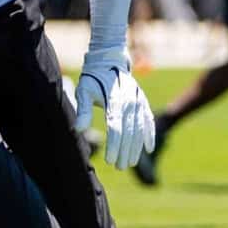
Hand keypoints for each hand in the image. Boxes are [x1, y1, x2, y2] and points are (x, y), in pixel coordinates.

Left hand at [74, 46, 154, 169]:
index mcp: (115, 99)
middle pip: (129, 131)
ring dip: (136, 148)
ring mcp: (139, 101)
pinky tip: (148, 149)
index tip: (110, 160)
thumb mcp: (83, 91)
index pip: (115, 127)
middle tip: (119, 166)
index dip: (114, 145)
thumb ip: (83, 110)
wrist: (109, 60)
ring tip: (129, 163)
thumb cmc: (93, 78)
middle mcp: (130, 101)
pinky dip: (150, 135)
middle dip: (125, 151)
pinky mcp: (143, 102)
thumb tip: (77, 129)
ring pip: (139, 129)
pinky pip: (149, 121)